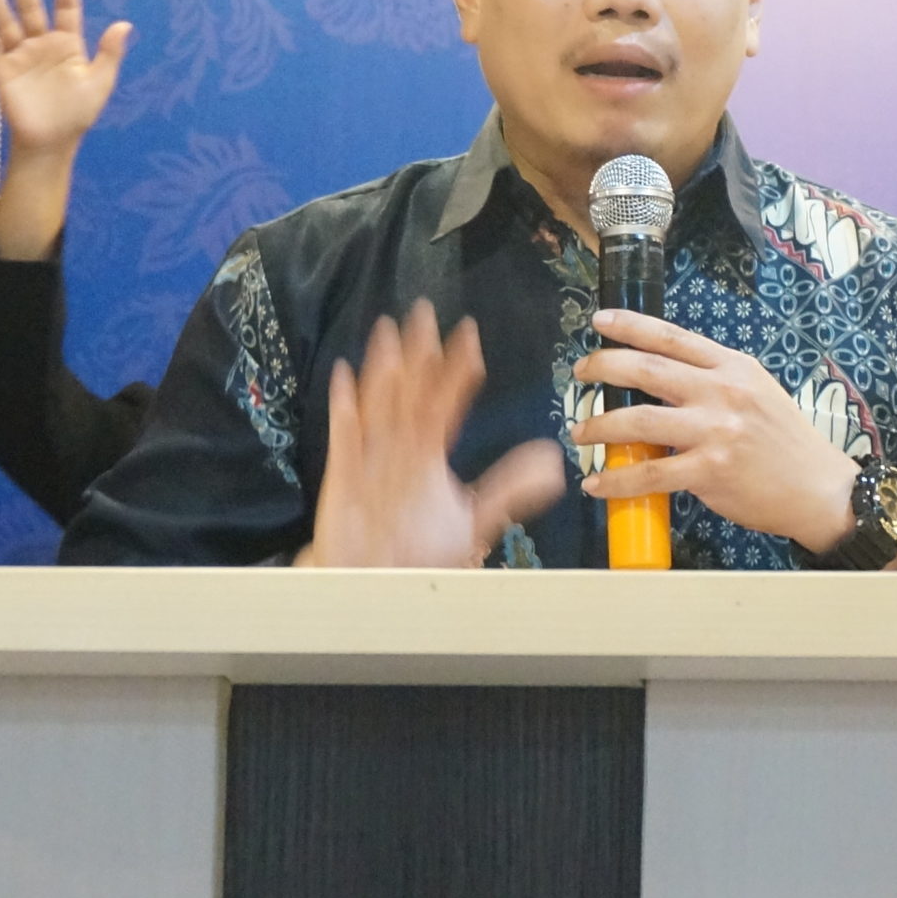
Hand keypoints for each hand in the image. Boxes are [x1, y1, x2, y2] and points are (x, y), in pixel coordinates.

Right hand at [0, 0, 130, 157]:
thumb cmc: (78, 113)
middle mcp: (42, 43)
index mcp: (68, 44)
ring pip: (6, 23)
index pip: (67, 10)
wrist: (51, 141)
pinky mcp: (1, 69)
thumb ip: (108, 54)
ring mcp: (19, 54)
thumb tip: (124, 24)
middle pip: (31, 9)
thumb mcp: (99, 83)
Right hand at [296, 310, 566, 568]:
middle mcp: (401, 447)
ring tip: (388, 331)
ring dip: (383, 368)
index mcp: (429, 451)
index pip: (446, 400)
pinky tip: (344, 375)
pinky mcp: (344, 475)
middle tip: (424, 312)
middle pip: (411, 390)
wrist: (376, 585)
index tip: (469, 335)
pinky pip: (345, 436)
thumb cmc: (418, 551)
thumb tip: (552, 461)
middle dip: (418, 352)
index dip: (457, 369)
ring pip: (379, 403)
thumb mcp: (476, 518)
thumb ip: (510, 488)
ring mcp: (371, 457)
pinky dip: (344, 407)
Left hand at [574, 309, 865, 552]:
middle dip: (603, 367)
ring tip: (582, 433)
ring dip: (600, 426)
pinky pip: (650, 475)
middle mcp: (722, 391)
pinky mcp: (709, 472)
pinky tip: (597, 484)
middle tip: (580, 374)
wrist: (818, 488)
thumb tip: (660, 383)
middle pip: (647, 370)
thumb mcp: (756, 391)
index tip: (600, 321)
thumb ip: (714, 381)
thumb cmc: (785, 441)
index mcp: (732, 366)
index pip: (672, 337)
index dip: (631, 325)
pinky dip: (617, 481)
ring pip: (639, 420)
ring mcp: (715, 432)